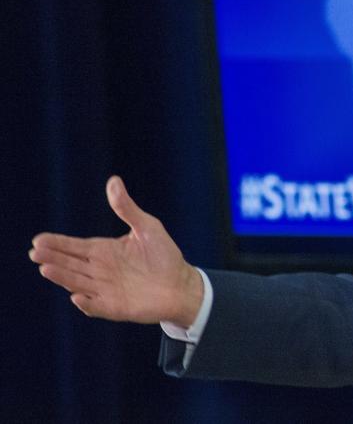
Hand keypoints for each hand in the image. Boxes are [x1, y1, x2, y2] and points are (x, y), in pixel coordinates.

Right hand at [29, 176, 203, 326]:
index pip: (75, 247)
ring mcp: (105, 290)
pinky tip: (78, 297)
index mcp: (104, 252)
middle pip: (70, 264)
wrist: (182, 284)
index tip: (38, 239)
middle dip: (53, 258)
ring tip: (46, 268)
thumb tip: (114, 180)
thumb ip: (127, 208)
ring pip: (78, 283)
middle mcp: (99, 271)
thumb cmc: (164, 255)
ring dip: (63, 277)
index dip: (57, 243)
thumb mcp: (147, 227)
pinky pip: (96, 307)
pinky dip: (87, 303)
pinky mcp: (115, 308)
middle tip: (36, 252)